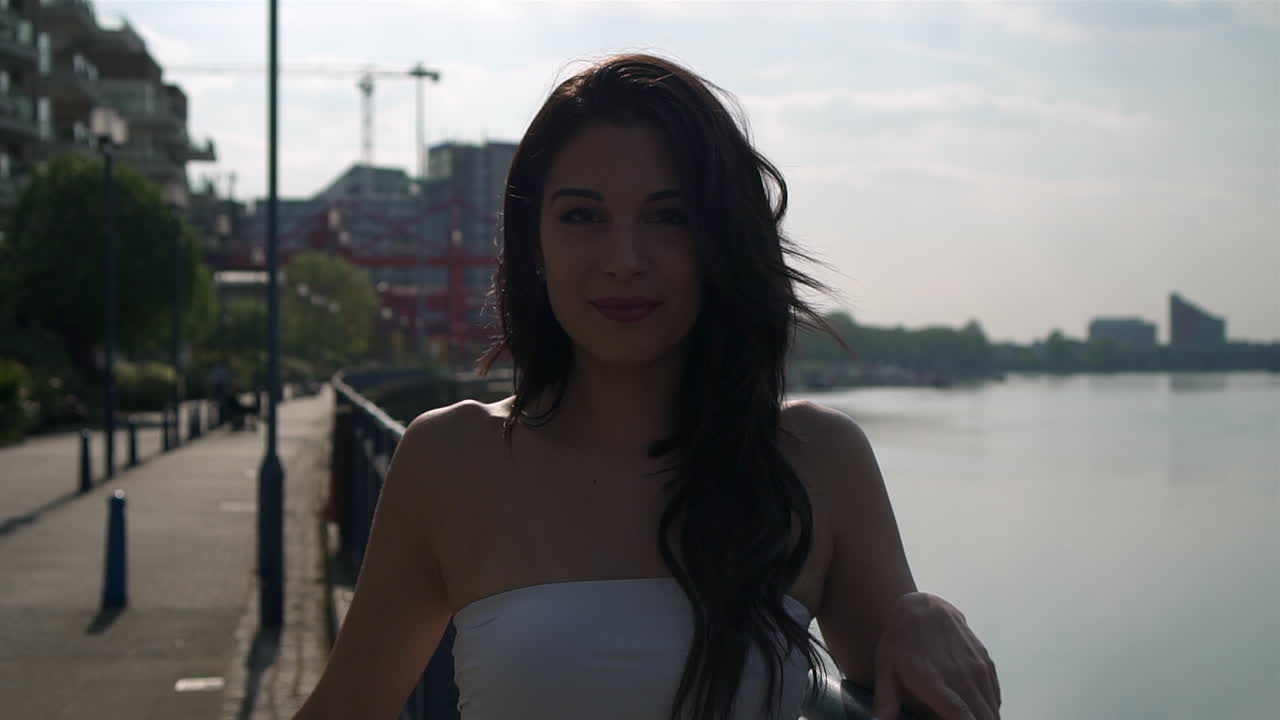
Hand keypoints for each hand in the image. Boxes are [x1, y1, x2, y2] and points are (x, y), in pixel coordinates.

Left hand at [871, 592, 999, 719]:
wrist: (921, 607)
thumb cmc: (899, 642)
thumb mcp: (885, 669)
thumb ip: (886, 701)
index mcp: (934, 680)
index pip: (961, 716)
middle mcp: (960, 675)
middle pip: (982, 717)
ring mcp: (977, 667)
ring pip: (992, 708)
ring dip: (985, 718)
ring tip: (969, 719)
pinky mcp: (986, 662)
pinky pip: (995, 696)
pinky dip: (989, 708)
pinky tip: (976, 711)